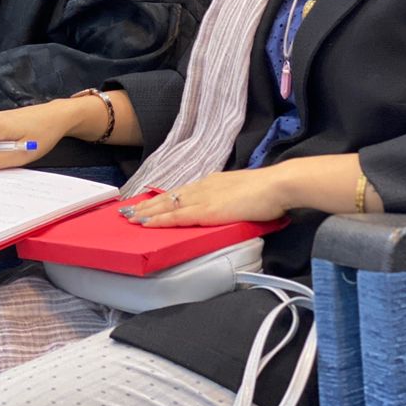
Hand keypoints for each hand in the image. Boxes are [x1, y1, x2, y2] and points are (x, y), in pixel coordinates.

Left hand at [124, 168, 289, 227]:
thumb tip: (228, 207)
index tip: (149, 202)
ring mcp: (204, 198)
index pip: (182, 191)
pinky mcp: (206, 210)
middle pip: (170, 197)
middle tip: (128, 211)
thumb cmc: (268, 193)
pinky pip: (177, 216)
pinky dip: (159, 220)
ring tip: (130, 217)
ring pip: (168, 206)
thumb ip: (231, 200)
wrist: (277, 186)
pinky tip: (146, 223)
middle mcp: (203, 187)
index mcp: (213, 183)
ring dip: (147, 212)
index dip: (164, 198)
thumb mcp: (243, 194)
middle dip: (148, 205)